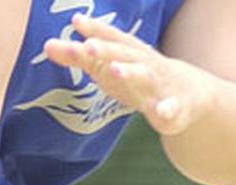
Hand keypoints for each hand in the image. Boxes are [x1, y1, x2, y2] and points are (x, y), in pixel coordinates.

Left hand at [43, 13, 215, 135]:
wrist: (187, 93)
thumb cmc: (136, 76)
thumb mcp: (107, 65)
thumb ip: (78, 57)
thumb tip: (47, 45)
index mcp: (127, 52)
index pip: (109, 37)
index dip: (94, 29)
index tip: (76, 21)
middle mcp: (143, 63)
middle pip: (123, 54)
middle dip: (106, 50)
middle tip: (88, 47)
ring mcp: (159, 84)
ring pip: (145, 76)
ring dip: (131, 73)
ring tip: (115, 70)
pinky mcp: (172, 107)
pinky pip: (170, 109)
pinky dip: (167, 110)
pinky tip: (161, 113)